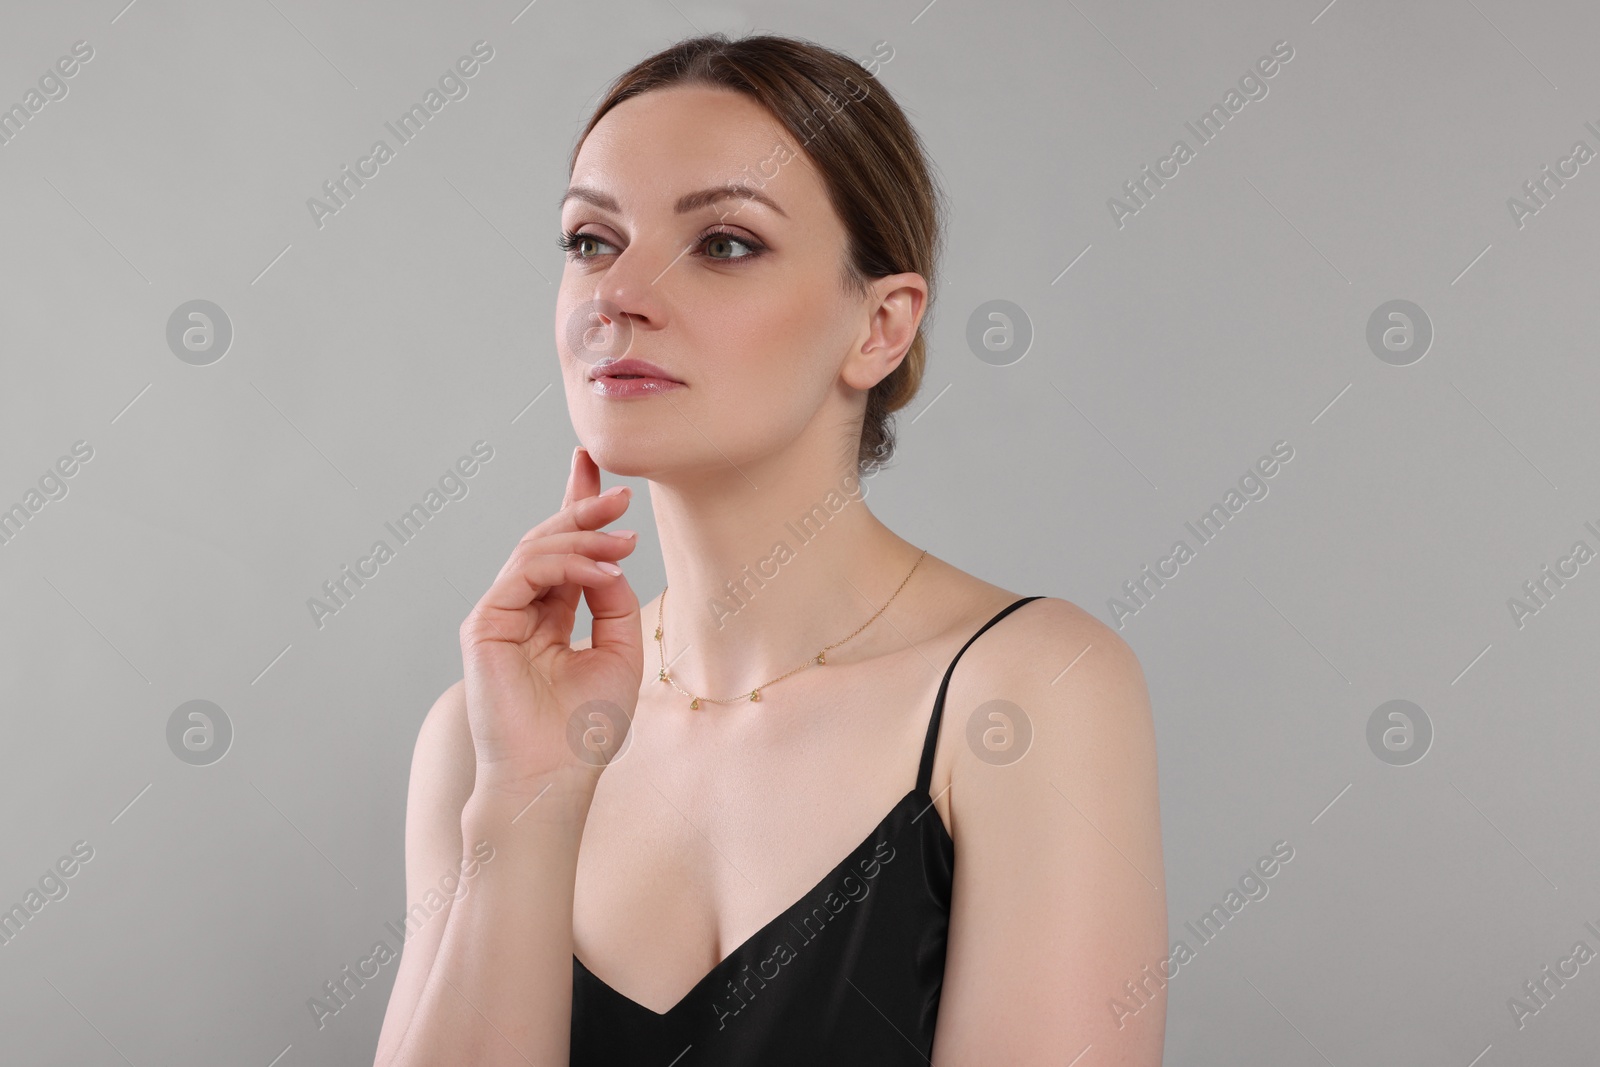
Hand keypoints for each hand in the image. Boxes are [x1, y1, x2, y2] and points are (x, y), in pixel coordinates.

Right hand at [459, 446, 641, 800]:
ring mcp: (499, 616)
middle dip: (582, 508)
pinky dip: (567, 565)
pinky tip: (602, 572)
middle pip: (548, 541)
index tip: (594, 465)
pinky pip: (525, 574)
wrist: (552, 778)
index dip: (576, 506)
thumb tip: (609, 559)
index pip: (564, 552)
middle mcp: (522, 612)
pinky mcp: (484, 625)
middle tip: (621, 492)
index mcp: (551, 618)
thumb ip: (615, 601)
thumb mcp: (619, 652)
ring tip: (625, 539)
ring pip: (536, 551)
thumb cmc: (585, 729)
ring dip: (584, 538)